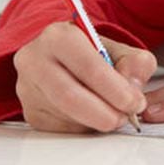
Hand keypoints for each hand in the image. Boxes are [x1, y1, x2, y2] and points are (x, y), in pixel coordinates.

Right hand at [14, 22, 155, 132]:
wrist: (60, 57)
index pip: (88, 67)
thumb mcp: (118, 48)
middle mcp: (35, 60)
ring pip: (66, 115)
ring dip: (96, 122)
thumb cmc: (89, 53)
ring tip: (113, 114)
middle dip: (104, 113)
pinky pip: (61, 128)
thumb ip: (135, 64)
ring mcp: (28, 88)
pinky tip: (93, 116)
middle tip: (125, 118)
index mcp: (58, 37)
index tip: (135, 103)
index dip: (116, 90)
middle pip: (70, 96)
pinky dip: (84, 127)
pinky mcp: (30, 111)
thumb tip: (134, 90)